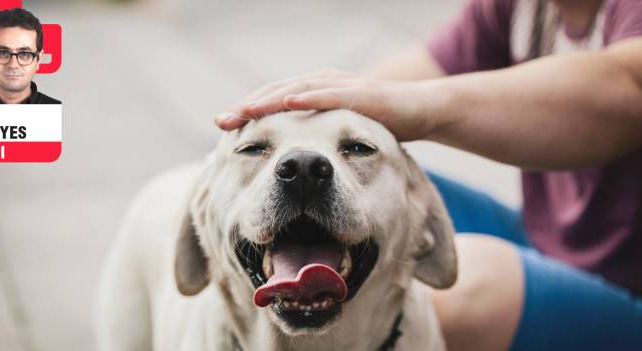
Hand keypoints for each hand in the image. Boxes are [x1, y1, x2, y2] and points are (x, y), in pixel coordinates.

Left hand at [214, 69, 439, 140]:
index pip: (272, 101)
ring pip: (297, 89)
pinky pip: (330, 94)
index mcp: (313, 93)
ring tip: (244, 112)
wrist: (420, 111)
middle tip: (221, 122)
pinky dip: (308, 96)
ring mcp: (340, 86)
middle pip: (276, 93)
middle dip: (247, 107)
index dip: (247, 113)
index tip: (222, 129)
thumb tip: (288, 160)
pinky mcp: (361, 93)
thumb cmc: (377, 124)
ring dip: (268, 100)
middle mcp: (321, 84)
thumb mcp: (339, 134)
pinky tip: (288, 101)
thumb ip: (315, 139)